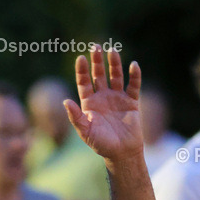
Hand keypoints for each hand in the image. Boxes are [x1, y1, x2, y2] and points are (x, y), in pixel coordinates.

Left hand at [63, 47, 141, 162]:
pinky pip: (134, 86)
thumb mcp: (85, 131)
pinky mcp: (132, 102)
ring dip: (114, 64)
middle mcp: (103, 97)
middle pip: (99, 75)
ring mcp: (117, 98)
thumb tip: (65, 101)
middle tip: (96, 46)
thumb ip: (75, 117)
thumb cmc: (101, 144)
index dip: (82, 70)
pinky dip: (134, 76)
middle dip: (97, 61)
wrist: (121, 153)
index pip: (84, 82)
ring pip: (116, 76)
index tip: (81, 58)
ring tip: (113, 50)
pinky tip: (133, 65)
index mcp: (89, 103)